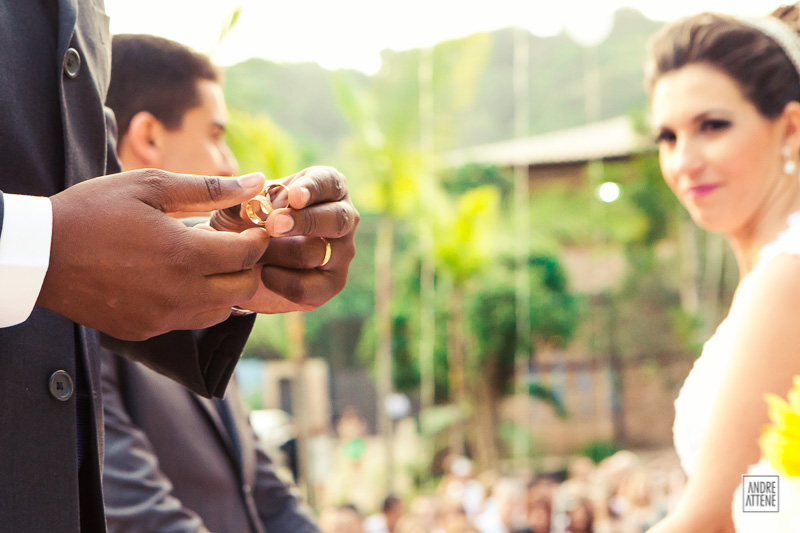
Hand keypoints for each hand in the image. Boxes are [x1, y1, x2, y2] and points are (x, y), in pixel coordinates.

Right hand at [37, 169, 268, 339]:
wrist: (40, 254)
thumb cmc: (94, 211)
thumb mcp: (150, 187)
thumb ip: (209, 188)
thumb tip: (256, 182)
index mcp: (184, 255)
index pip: (248, 255)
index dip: (258, 239)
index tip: (254, 228)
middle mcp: (179, 294)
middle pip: (244, 290)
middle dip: (249, 266)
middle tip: (234, 246)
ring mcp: (162, 317)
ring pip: (220, 311)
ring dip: (226, 288)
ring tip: (207, 262)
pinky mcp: (145, 330)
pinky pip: (188, 322)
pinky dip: (196, 303)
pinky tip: (179, 280)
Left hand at [210, 166, 358, 312]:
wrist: (240, 263)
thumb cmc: (245, 221)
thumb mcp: (240, 204)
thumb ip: (246, 198)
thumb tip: (260, 200)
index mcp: (328, 187)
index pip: (329, 182)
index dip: (313, 189)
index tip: (294, 196)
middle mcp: (343, 218)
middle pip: (337, 219)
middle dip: (304, 222)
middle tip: (273, 225)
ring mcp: (341, 252)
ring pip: (316, 252)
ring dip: (277, 252)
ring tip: (253, 251)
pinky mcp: (331, 284)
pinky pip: (309, 286)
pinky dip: (281, 281)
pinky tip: (264, 273)